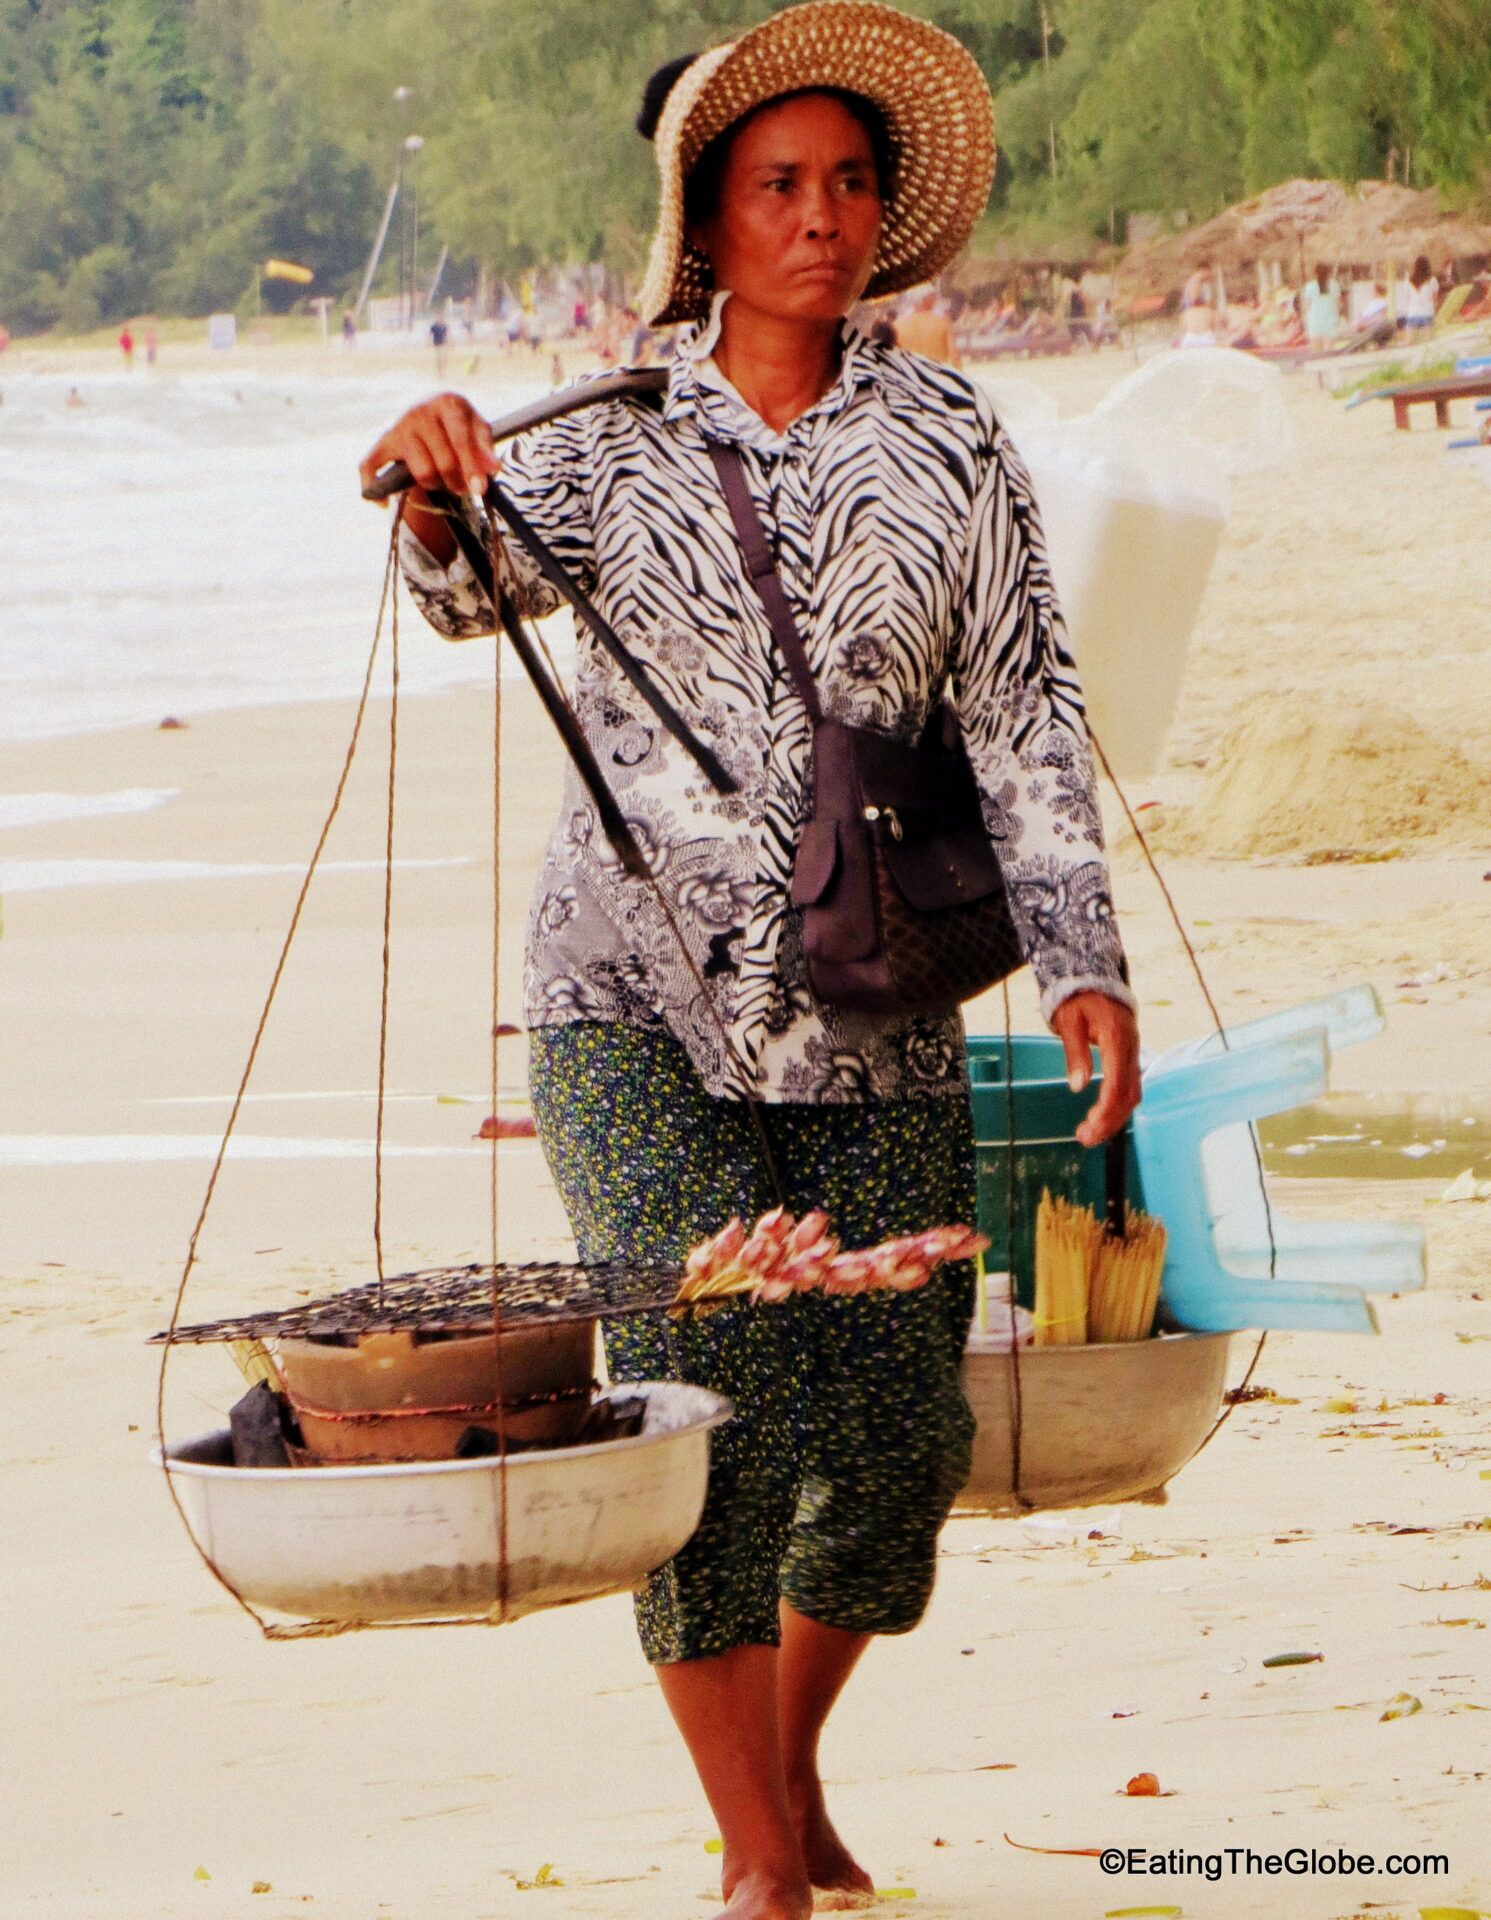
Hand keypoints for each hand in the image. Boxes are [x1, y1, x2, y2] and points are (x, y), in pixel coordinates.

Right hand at [359, 391, 498, 503]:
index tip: (480, 489)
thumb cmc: (458, 423)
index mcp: (446, 403)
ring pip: (422, 472)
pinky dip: (375, 490)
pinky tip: (384, 504)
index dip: (471, 467)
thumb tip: (492, 469)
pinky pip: (370, 467)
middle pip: (443, 461)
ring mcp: (399, 427)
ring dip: (435, 485)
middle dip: (457, 482)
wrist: (429, 410)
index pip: (460, 439)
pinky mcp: (383, 443)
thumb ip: (485, 447)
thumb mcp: (477, 427)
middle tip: (463, 488)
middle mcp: (420, 412)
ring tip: (443, 481)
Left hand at [1049, 991, 1140, 1147]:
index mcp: (1116, 1036)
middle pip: (1128, 1093)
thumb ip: (1075, 1053)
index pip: (1117, 1080)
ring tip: (1089, 1135)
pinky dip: (1118, 1106)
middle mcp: (1130, 1047)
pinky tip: (1102, 1118)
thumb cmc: (1077, 1000)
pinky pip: (1130, 1087)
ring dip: (1114, 1118)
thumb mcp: (1069, 1022)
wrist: (1093, 981)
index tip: (1091, 1125)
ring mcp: (1133, 1053)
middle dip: (1110, 1120)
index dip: (1106, 1106)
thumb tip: (1078, 1086)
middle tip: (1085, 1138)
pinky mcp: (1130, 1057)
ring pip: (1132, 1094)